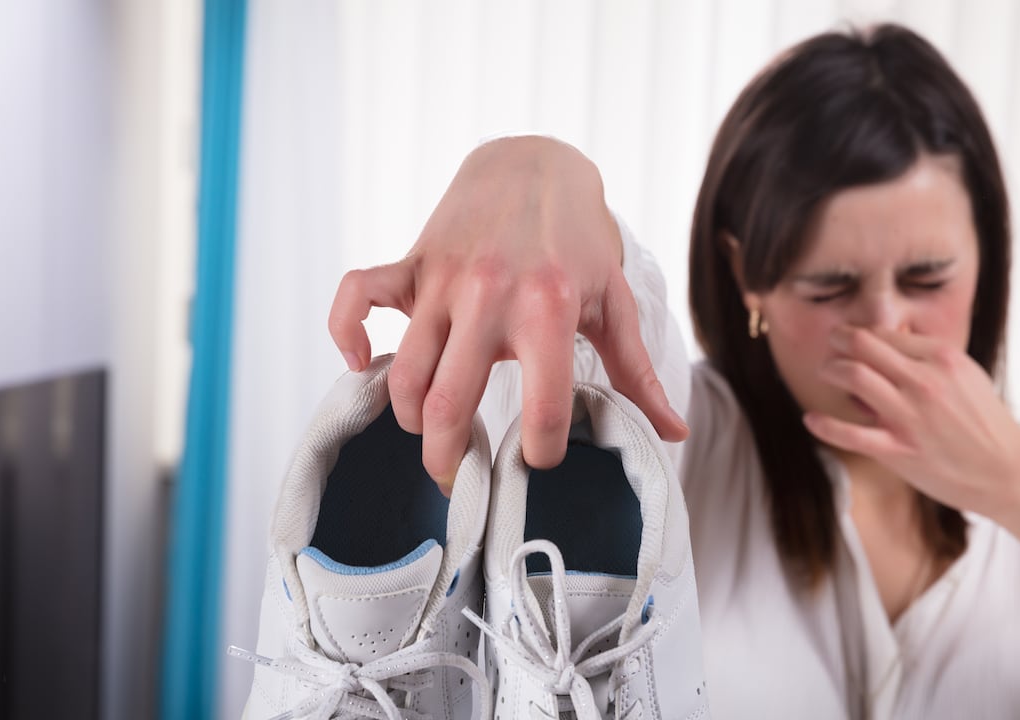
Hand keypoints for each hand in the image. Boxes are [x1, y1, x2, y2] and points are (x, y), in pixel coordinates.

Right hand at [328, 137, 687, 493]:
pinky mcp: (411, 263)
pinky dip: (346, 334)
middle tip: (459, 483)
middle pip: (449, 404)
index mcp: (548, 310)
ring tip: (430, 436)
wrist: (536, 163)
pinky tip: (361, 364)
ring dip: (409, 419)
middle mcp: (489, 296)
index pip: (542, 410)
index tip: (537, 459)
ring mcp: (443, 279)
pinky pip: (355, 298)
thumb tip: (673, 434)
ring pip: (404, 373)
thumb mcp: (614, 302)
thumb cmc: (579, 241)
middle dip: (449, 460)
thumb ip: (636, 372)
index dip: (541, 452)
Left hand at [802, 326, 1019, 555]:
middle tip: (831, 346)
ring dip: (830, 370)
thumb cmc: (985, 424)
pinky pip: (849, 433)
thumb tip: (890, 346)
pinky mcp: (899, 450)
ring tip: (825, 373)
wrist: (1007, 472)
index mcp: (943, 358)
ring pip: (853, 376)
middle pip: (863, 345)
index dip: (863, 335)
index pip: (886, 333)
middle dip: (839, 340)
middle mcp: (924, 381)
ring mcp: (910, 416)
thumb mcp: (966, 377)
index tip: (852, 340)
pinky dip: (824, 424)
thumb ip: (930, 360)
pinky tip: (811, 419)